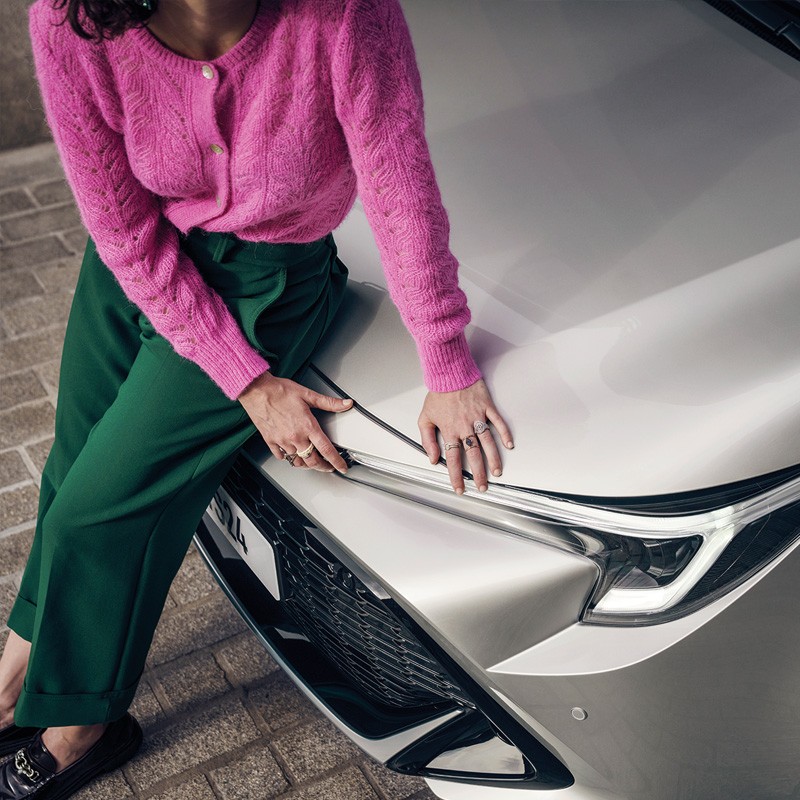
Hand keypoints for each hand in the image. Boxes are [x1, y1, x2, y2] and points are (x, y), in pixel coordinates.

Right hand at [238, 372, 352, 471]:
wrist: (256, 391)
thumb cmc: (279, 391)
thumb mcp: (308, 394)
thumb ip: (329, 402)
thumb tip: (345, 404)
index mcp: (307, 426)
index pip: (326, 450)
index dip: (336, 462)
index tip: (341, 467)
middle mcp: (295, 437)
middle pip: (313, 461)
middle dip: (323, 467)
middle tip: (328, 467)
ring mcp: (282, 441)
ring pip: (297, 461)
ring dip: (306, 463)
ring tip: (311, 461)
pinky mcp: (270, 441)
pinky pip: (280, 456)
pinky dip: (287, 457)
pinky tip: (290, 453)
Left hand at [418, 378, 512, 493]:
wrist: (448, 373)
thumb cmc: (438, 394)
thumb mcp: (425, 418)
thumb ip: (427, 440)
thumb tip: (432, 457)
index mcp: (449, 430)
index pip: (453, 458)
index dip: (456, 475)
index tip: (460, 487)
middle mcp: (464, 426)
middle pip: (473, 455)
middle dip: (478, 473)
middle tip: (483, 486)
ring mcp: (477, 416)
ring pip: (487, 442)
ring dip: (493, 459)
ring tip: (497, 472)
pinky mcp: (486, 407)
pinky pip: (498, 422)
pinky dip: (504, 434)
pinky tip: (509, 445)